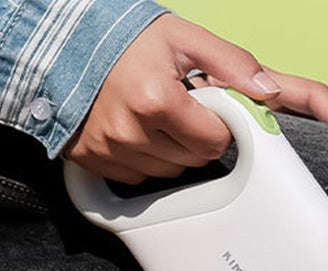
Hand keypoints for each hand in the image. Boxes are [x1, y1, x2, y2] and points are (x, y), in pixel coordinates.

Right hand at [64, 13, 327, 183]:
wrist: (58, 39)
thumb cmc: (122, 36)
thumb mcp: (182, 37)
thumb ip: (231, 62)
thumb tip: (269, 91)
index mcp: (157, 101)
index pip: (216, 141)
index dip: (216, 124)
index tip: (202, 105)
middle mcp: (131, 131)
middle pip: (195, 160)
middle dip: (195, 137)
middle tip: (177, 106)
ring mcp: (110, 149)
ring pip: (170, 172)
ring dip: (170, 149)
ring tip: (154, 114)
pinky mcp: (94, 161)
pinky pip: (139, 176)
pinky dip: (143, 157)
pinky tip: (134, 129)